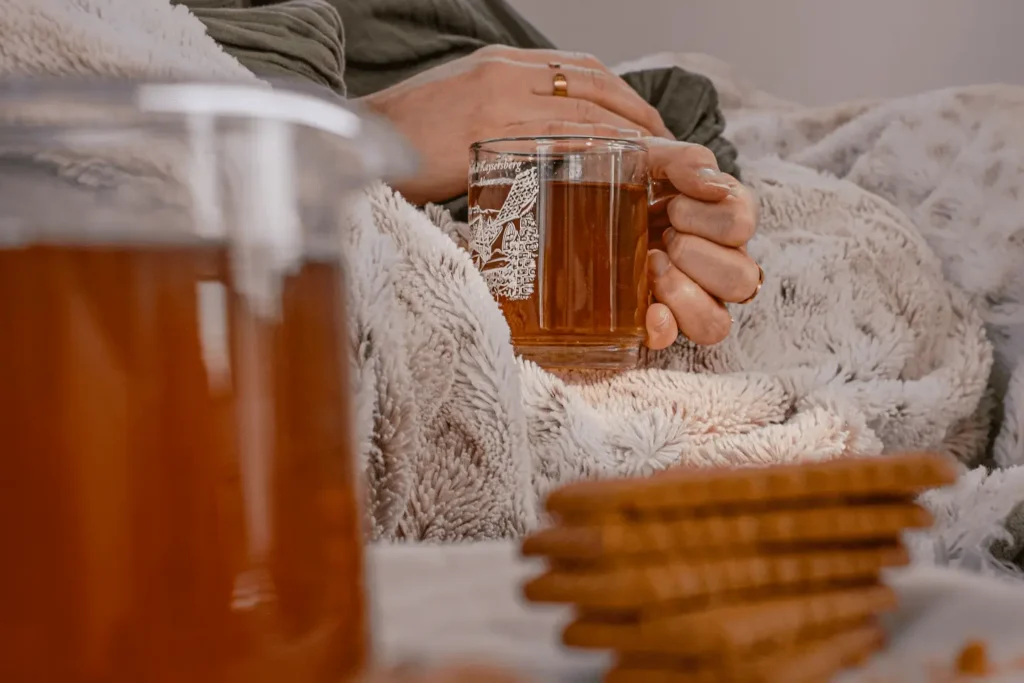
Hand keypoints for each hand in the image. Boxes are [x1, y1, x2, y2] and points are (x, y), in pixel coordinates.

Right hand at [359, 45, 673, 204]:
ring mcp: (499, 98)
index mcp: (500, 63)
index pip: (577, 69)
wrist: (356, 140)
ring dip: (633, 132)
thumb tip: (533, 143)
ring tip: (662, 158)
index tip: (644, 118)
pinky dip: (601, 148)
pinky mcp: (489, 131)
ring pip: (586, 109)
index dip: (620, 93)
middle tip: (668, 142)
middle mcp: (506, 72)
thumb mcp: (457, 107)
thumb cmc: (405, 135)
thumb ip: (498, 115)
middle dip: (639, 112)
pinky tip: (624, 165)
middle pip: (593, 85)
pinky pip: (561, 137)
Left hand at [642, 139, 759, 347]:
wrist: (577, 197)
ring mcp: (687, 300)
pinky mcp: (653, 321)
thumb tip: (712, 185)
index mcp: (722, 224)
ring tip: (651, 264)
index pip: (744, 228)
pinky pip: (672, 340)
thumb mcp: (652, 156)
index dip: (711, 219)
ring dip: (684, 293)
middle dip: (697, 255)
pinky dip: (662, 328)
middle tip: (663, 237)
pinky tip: (648, 309)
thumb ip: (686, 160)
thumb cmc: (624, 179)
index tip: (673, 205)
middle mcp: (715, 267)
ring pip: (717, 324)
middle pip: (742, 281)